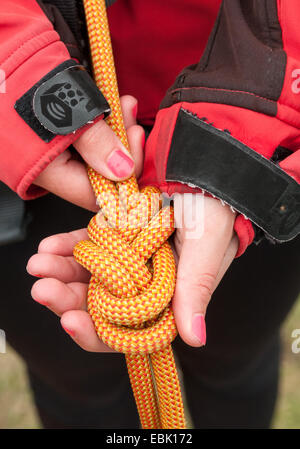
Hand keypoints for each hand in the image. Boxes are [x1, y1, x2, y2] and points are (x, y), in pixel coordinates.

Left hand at [27, 194, 237, 351]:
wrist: (204, 162)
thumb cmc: (214, 205)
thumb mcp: (208, 242)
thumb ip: (197, 286)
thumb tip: (195, 339)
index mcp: (171, 295)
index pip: (131, 328)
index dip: (99, 332)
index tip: (71, 323)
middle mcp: (147, 281)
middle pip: (102, 305)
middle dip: (69, 301)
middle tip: (43, 290)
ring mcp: (130, 257)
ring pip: (90, 276)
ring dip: (62, 273)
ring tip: (39, 264)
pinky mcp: (119, 233)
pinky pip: (90, 245)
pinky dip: (68, 246)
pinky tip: (50, 245)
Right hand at [34, 95, 143, 210]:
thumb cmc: (18, 75)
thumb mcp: (66, 108)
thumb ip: (94, 142)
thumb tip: (121, 170)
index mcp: (45, 172)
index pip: (95, 194)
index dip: (123, 175)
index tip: (135, 142)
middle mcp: (47, 169)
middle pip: (99, 175)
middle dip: (122, 148)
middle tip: (130, 118)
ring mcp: (50, 152)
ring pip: (95, 156)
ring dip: (115, 131)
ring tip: (122, 104)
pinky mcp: (54, 136)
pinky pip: (85, 139)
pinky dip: (101, 123)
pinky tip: (111, 104)